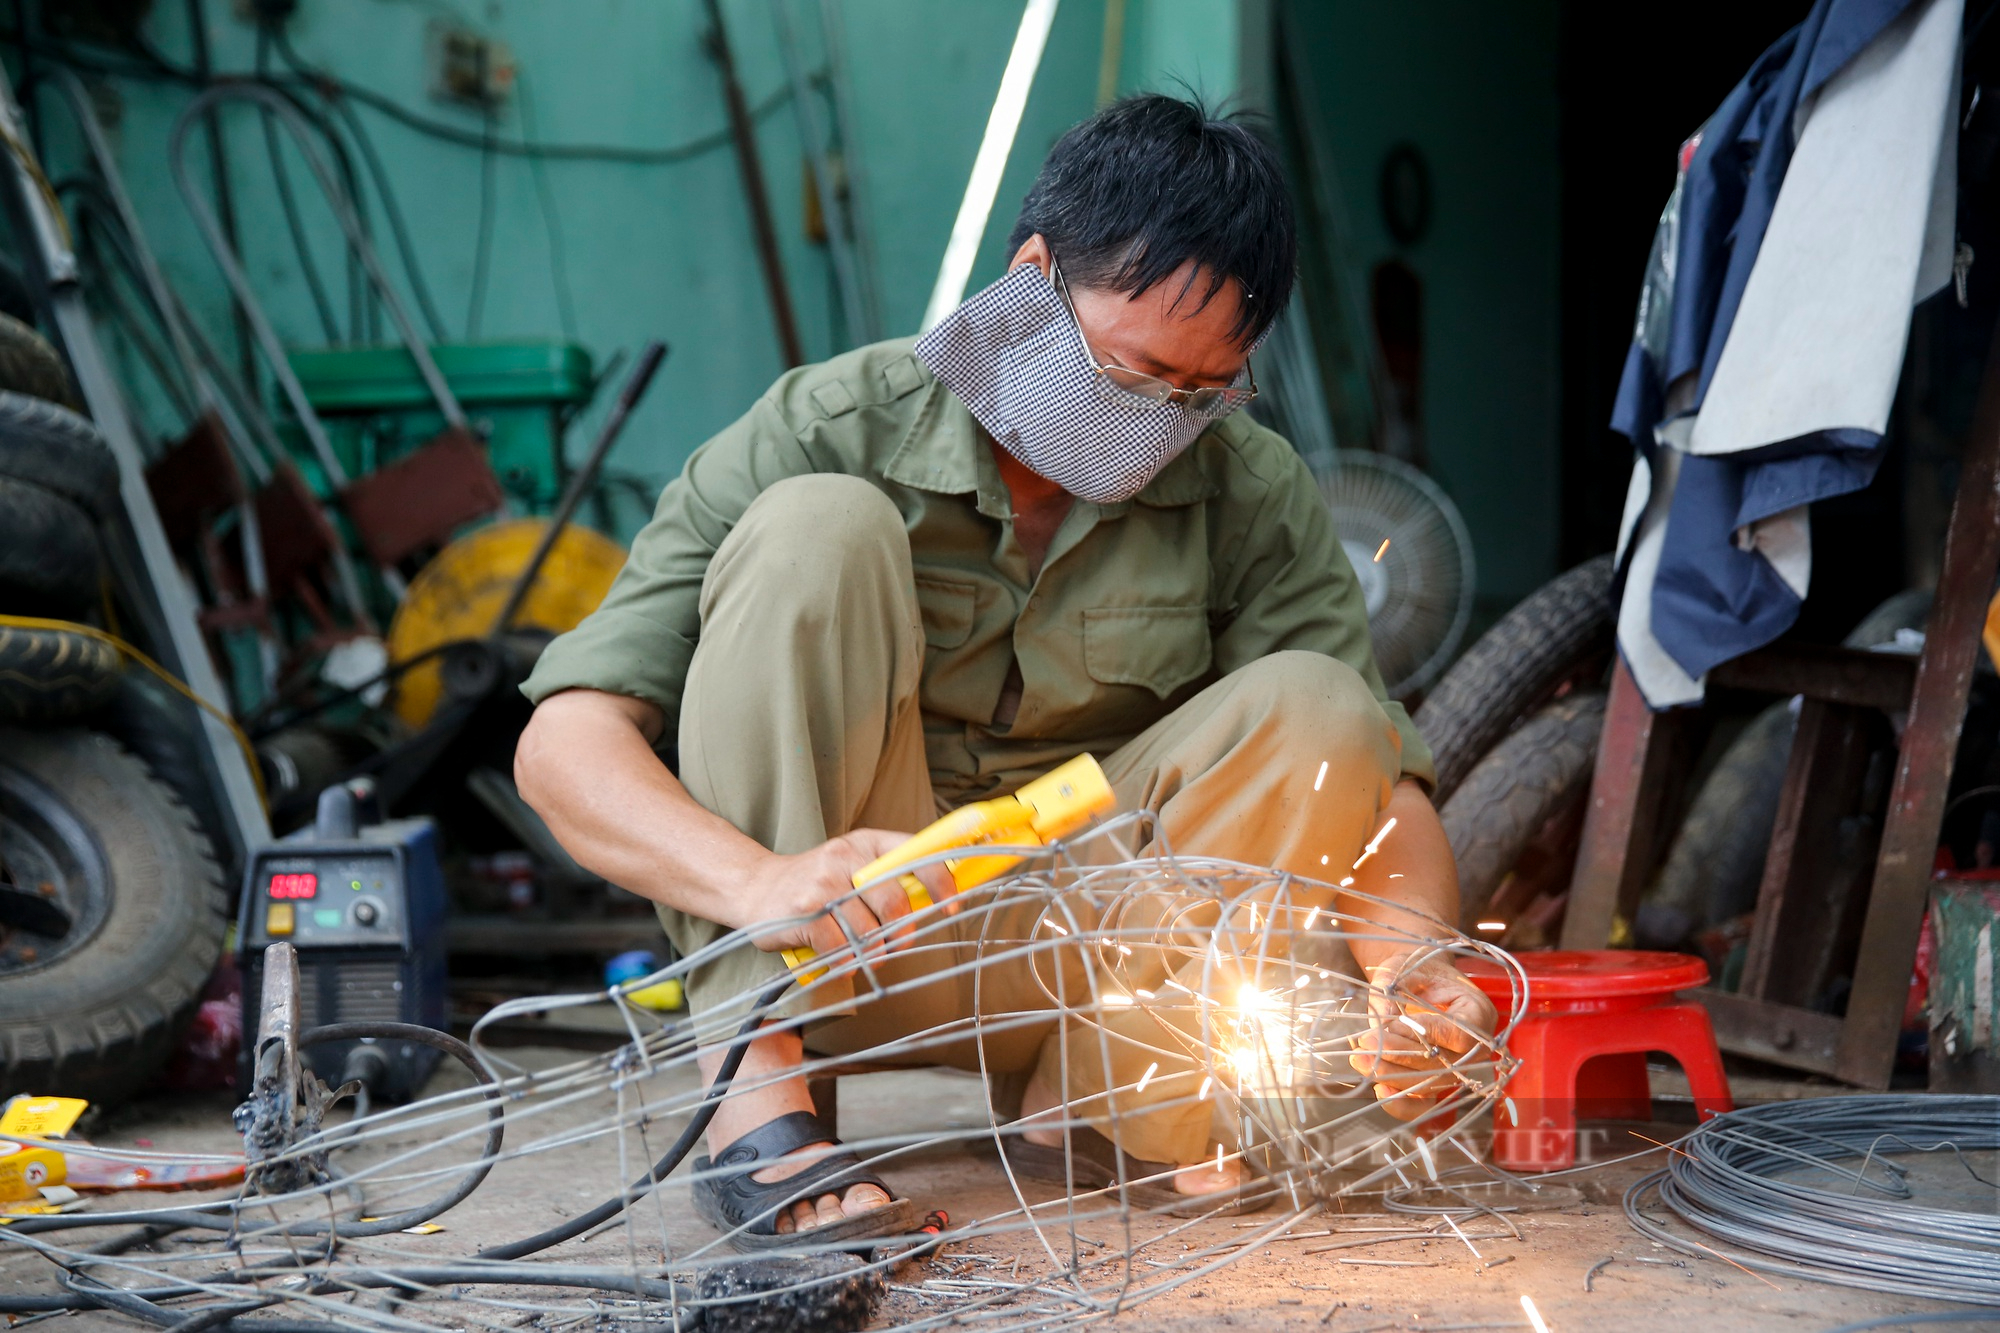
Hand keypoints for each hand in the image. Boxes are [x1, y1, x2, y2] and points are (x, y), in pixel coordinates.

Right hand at [743, 829, 957, 958]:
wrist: (755, 887)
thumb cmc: (817, 883)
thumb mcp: (854, 866)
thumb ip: (889, 879)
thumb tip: (935, 903)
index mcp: (866, 843)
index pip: (915, 856)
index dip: (941, 881)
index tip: (952, 906)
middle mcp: (846, 857)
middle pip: (895, 903)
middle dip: (901, 933)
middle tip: (896, 944)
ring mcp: (823, 883)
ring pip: (868, 932)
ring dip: (872, 952)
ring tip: (863, 952)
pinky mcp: (804, 911)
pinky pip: (841, 949)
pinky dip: (845, 961)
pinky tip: (839, 957)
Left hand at [1347, 947, 1497, 1121]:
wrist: (1419, 981)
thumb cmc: (1416, 971)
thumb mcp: (1404, 972)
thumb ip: (1394, 998)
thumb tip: (1381, 1029)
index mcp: (1477, 1012)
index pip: (1461, 1034)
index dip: (1426, 1032)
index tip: (1394, 1023)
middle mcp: (1476, 1047)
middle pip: (1443, 1065)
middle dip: (1399, 1055)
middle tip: (1365, 1042)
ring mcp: (1458, 1068)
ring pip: (1429, 1084)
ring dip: (1392, 1075)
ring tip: (1359, 1058)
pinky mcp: (1437, 1082)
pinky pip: (1424, 1103)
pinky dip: (1402, 1103)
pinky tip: (1380, 1089)